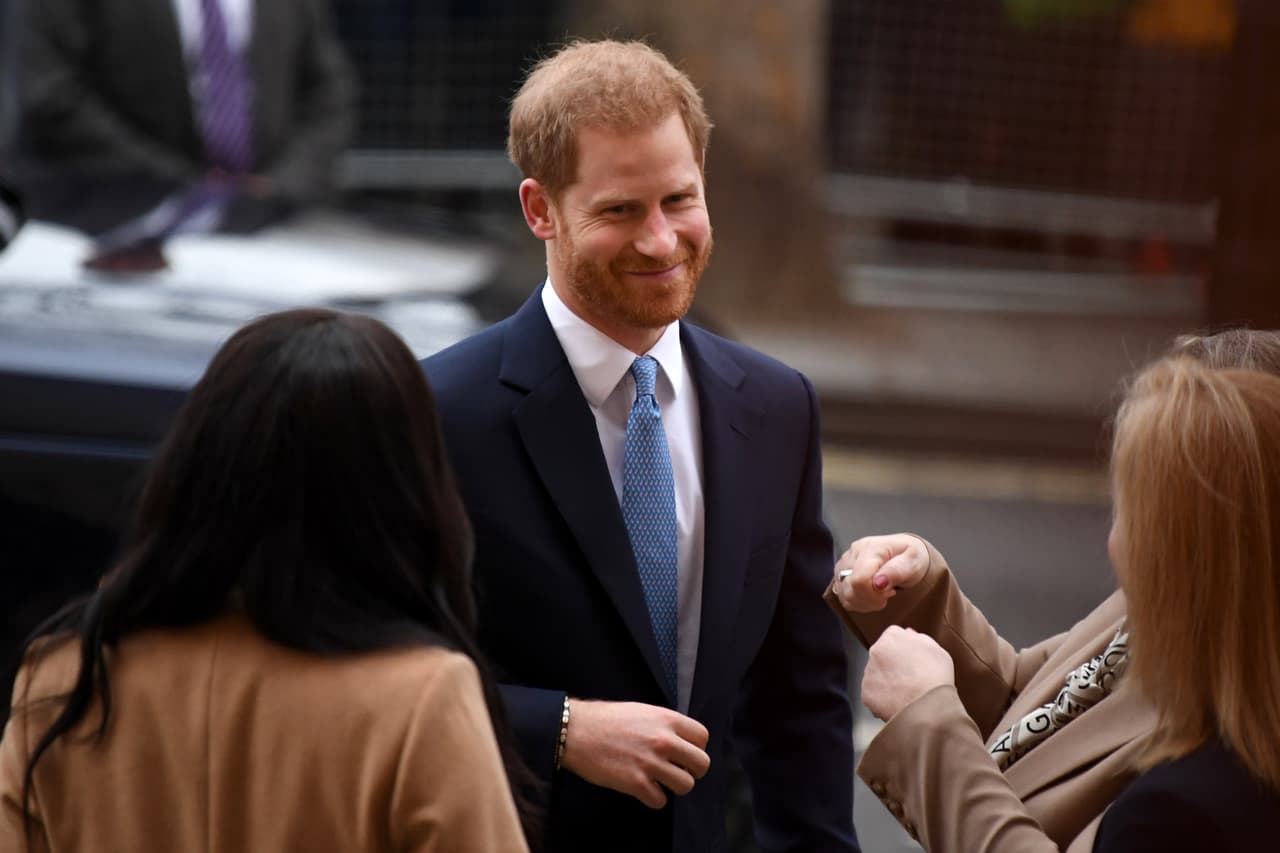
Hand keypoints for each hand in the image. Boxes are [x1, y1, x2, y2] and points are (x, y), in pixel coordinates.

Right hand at [560, 699, 709, 808]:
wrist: (575, 731)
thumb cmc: (605, 719)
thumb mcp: (641, 710)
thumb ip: (663, 724)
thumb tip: (679, 740)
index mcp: (666, 719)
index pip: (702, 737)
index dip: (695, 747)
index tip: (685, 753)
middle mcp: (664, 740)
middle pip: (701, 764)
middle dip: (692, 770)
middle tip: (678, 771)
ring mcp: (651, 762)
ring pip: (686, 785)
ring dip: (674, 786)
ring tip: (660, 781)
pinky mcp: (636, 783)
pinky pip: (661, 801)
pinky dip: (653, 798)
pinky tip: (643, 789)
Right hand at [832, 533, 929, 612]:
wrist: (908, 553)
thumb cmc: (911, 557)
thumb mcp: (914, 562)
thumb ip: (897, 571)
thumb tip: (878, 583)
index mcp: (871, 548)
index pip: (859, 580)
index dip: (874, 594)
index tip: (891, 591)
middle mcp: (853, 554)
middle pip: (849, 589)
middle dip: (871, 599)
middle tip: (888, 593)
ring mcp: (844, 564)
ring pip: (844, 595)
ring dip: (864, 602)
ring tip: (881, 594)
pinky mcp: (841, 574)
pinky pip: (843, 597)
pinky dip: (858, 602)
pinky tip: (872, 595)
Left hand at [862, 626, 954, 720]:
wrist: (927, 707)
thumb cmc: (935, 678)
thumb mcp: (937, 649)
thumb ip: (919, 638)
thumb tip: (909, 634)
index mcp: (892, 636)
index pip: (894, 637)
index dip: (904, 650)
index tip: (911, 660)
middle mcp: (875, 651)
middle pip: (882, 655)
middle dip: (892, 665)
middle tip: (910, 678)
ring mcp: (868, 673)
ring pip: (877, 675)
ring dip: (887, 681)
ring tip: (906, 693)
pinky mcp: (866, 693)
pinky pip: (874, 694)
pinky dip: (883, 699)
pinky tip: (898, 702)